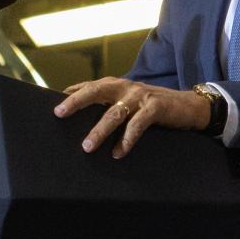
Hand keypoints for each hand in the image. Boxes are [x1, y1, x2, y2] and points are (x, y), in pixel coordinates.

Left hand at [55, 78, 209, 155]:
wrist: (188, 106)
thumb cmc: (151, 107)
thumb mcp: (127, 102)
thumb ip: (107, 105)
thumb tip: (80, 116)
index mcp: (114, 85)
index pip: (87, 87)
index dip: (69, 95)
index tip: (51, 107)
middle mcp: (124, 87)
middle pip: (95, 92)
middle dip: (76, 102)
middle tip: (59, 114)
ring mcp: (140, 96)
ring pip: (114, 113)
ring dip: (99, 130)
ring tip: (87, 146)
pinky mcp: (155, 107)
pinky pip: (138, 124)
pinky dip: (127, 139)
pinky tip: (118, 153)